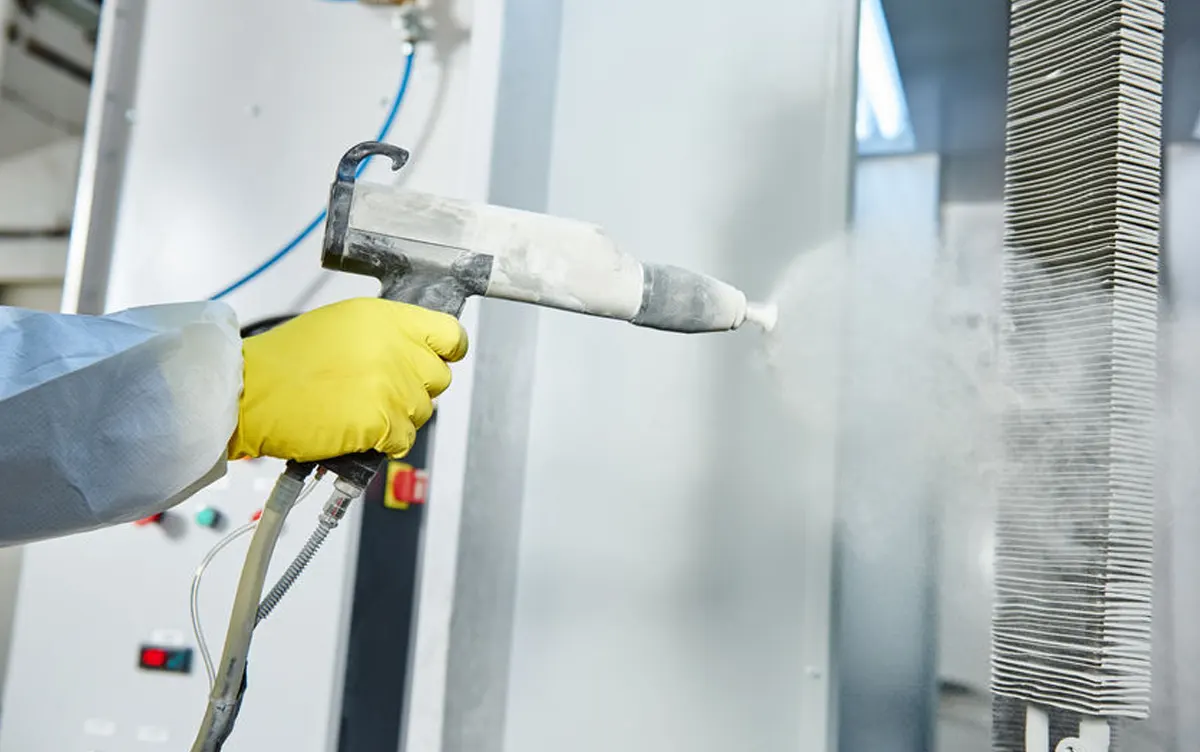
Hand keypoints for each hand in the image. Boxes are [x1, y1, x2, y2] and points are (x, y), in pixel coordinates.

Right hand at [227, 297, 467, 461]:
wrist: (249, 392)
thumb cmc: (284, 362)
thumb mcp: (340, 325)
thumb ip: (383, 335)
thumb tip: (412, 352)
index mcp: (386, 318)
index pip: (449, 334)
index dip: (446, 351)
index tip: (438, 359)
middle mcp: (396, 348)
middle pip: (439, 377)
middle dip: (416, 388)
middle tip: (382, 392)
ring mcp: (392, 386)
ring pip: (422, 411)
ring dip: (398, 417)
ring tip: (359, 410)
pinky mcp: (382, 421)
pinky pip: (405, 439)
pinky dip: (386, 442)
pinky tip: (358, 430)